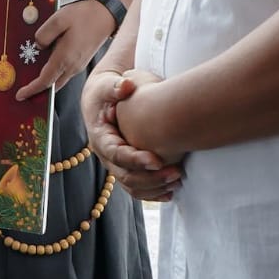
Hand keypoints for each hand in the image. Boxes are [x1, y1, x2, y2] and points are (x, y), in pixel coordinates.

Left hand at [14, 0, 117, 100]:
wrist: (106, 14)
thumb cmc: (85, 16)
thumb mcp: (59, 19)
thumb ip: (44, 34)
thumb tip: (38, 46)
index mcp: (65, 58)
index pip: (45, 81)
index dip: (31, 90)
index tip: (20, 95)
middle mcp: (72, 66)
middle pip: (52, 85)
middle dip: (38, 90)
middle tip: (24, 91)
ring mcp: (78, 65)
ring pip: (58, 80)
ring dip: (46, 82)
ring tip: (32, 77)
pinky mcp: (81, 61)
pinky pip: (64, 73)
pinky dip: (54, 74)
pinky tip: (47, 64)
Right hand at [83, 69, 183, 201]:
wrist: (102, 102)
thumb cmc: (107, 92)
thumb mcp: (107, 86)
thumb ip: (115, 86)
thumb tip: (125, 85)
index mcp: (100, 138)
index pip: (116, 154)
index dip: (136, 160)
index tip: (158, 160)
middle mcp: (106, 156)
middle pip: (126, 176)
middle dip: (151, 177)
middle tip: (176, 173)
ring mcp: (116, 166)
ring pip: (132, 187)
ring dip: (155, 187)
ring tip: (177, 180)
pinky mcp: (126, 169)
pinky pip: (138, 189)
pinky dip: (154, 193)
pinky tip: (171, 192)